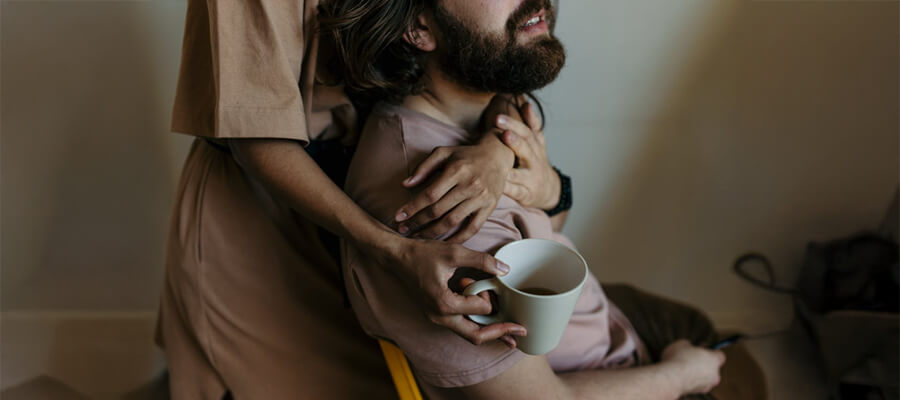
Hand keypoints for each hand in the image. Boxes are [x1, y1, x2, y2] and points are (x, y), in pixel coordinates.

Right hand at [377, 236, 525, 345]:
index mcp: (444, 304)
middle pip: (476, 335)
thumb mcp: (454, 252)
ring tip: (510, 332)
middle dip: (500, 333)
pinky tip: (491, 320)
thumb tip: (505, 270)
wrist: (396, 257)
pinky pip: (460, 325)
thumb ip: (481, 261)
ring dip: (489, 331)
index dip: (490, 296)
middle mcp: (439, 317)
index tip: (489, 282)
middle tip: (521, 332)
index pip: (480, 309)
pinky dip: (477, 323)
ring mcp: (436, 318)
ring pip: (468, 333)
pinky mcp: (436, 314)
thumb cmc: (421, 254)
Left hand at [394, 139, 513, 242]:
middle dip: (417, 222)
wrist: (497, 157)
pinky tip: (443, 243)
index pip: (429, 194)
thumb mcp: (444, 153)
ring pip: (452, 222)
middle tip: (403, 230)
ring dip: (432, 233)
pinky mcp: (489, 208)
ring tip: (417, 237)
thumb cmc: (465, 156)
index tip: (398, 217)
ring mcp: (480, 198)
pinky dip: (457, 239)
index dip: (412, 207)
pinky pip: (472, 229)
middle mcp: (469, 185)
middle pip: (438, 210)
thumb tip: (405, 184)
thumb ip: (424, 167)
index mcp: (456, 170)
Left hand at [496, 101, 560, 209]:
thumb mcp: (538, 142)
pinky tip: (497, 183)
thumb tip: (525, 102)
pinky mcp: (525, 194)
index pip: (528, 131)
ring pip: (521, 171)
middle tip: (497, 124)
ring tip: (497, 159)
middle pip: (525, 147)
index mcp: (536, 145)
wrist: (550, 191)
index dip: (518, 122)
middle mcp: (535, 160)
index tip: (502, 114)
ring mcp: (531, 178)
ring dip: (510, 164)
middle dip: (512, 137)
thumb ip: (532, 123)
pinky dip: (506, 188)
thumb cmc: (536, 162)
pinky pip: (515, 191)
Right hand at [660, 339, 725, 394]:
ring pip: (705, 376)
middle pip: (713, 367)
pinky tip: (680, 375)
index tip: (701, 347)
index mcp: (715, 360)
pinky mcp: (697, 392)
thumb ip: (689, 345)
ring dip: (697, 372)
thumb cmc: (678, 359)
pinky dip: (691, 379)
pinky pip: (697, 383)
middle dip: (703, 362)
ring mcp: (707, 385)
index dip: (710, 350)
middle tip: (691, 357)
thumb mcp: (682, 343)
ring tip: (683, 367)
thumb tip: (688, 346)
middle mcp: (715, 374)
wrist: (671, 378)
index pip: (720, 355)